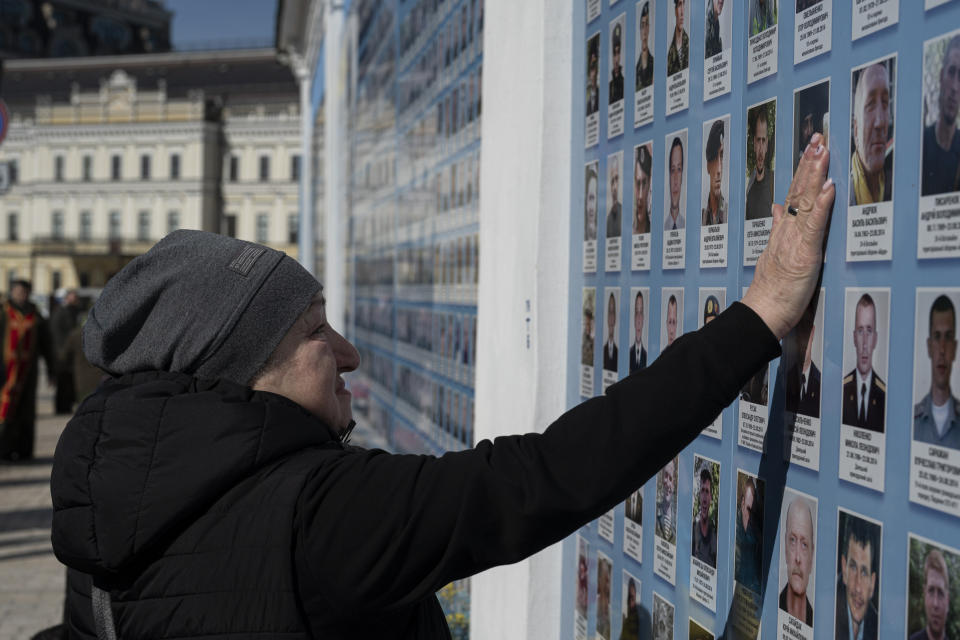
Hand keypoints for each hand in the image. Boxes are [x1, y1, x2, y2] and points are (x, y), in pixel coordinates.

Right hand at [743, 133, 833, 339]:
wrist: (762, 312)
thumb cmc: (771, 290)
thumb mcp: (772, 254)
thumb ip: (777, 228)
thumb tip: (777, 208)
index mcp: (782, 231)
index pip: (792, 194)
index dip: (801, 170)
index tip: (810, 147)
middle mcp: (786, 230)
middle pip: (797, 190)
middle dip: (808, 162)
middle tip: (817, 136)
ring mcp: (794, 240)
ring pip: (804, 201)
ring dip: (814, 174)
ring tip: (822, 151)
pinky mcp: (805, 253)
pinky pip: (814, 225)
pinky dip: (821, 205)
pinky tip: (828, 187)